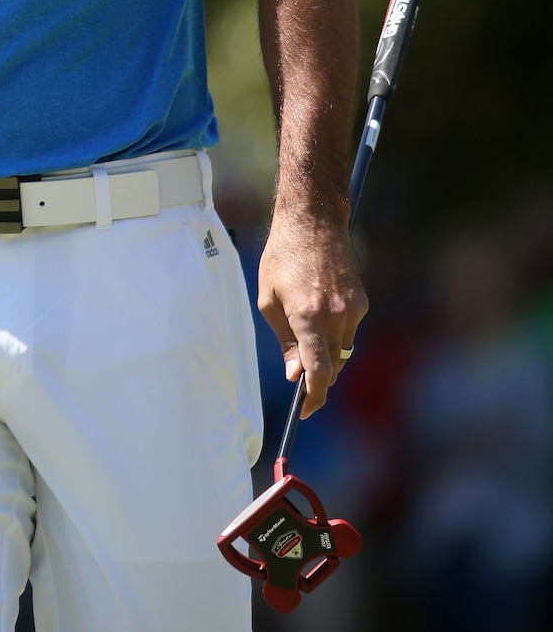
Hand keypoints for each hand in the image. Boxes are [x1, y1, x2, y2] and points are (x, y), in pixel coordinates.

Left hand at [257, 209, 367, 417]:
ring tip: (304, 327)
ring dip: (327, 351)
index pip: (319, 371)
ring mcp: (353, 307)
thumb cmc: (282, 257)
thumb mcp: (269, 300)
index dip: (313, 397)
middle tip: (299, 376)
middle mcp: (336, 315)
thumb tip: (295, 374)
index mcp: (308, 317)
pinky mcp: (362, 299)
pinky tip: (319, 310)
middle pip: (333, 365)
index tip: (304, 410)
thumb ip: (286, 341)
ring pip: (343, 349)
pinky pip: (349, 329)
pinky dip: (336, 331)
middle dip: (317, 376)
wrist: (313, 221)